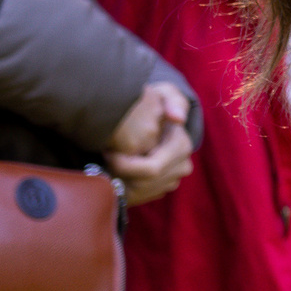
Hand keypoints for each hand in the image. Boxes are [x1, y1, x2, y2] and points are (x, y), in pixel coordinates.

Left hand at [104, 82, 194, 205]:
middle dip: (121, 173)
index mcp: (182, 146)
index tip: (109, 150)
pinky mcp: (163, 188)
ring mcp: (174, 179)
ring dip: (122, 180)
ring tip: (110, 162)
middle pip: (145, 183)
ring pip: (141, 193)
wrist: (152, 117)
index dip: (125, 164)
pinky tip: (118, 171)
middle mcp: (182, 166)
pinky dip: (126, 186)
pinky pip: (141, 197)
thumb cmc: (154, 104)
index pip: (151, 169)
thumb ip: (173, 100)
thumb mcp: (164, 93)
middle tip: (107, 157)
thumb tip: (178, 119)